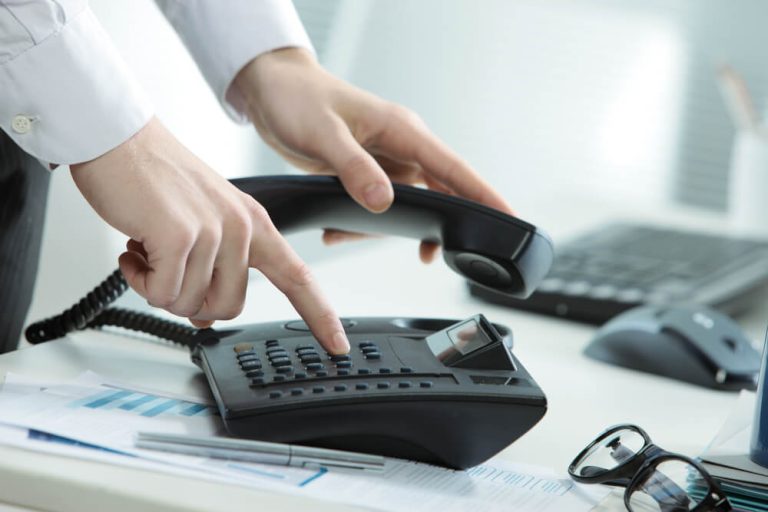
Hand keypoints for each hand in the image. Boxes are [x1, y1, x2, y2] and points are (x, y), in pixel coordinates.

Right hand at [69, 117, 349, 353]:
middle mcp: (241, 228)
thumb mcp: (202, 222)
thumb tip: (204, 318)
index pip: (298, 277)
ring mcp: (214, 231)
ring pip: (189, 304)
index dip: (320, 315)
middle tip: (166, 269)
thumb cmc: (155, 178)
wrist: (118, 138)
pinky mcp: (180, 235)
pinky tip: (133, 248)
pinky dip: (139, 280)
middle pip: (227, 308)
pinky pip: (160, 292)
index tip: (337, 344)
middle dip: (190, 301)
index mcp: (254, 224)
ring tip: (148, 249)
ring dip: (158, 287)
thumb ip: (213, 269)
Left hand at [232, 48, 512, 262]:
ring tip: (346, 234)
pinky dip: (362, 223)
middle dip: (438, 223)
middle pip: (439, 191)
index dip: (482, 195)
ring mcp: (385, 161)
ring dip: (384, 228)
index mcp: (401, 130)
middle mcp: (400, 146)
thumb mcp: (323, 135)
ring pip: (406, 205)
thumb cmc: (298, 99)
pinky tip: (337, 230)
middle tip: (439, 253)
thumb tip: (384, 202)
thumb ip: (354, 168)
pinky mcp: (367, 172)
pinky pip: (379, 206)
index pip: (452, 167)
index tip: (508, 218)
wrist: (272, 91)